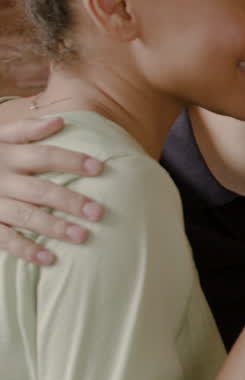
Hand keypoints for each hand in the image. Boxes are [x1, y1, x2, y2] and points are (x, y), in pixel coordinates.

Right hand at [0, 116, 103, 265]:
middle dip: (70, 201)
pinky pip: (5, 238)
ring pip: (26, 216)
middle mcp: (1, 180)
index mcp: (7, 156)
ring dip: (54, 227)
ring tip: (82, 236)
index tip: (99, 168)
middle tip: (98, 212)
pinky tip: (49, 258)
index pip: (45, 156)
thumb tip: (59, 121)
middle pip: (40, 190)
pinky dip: (26, 249)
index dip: (72, 161)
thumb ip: (25, 130)